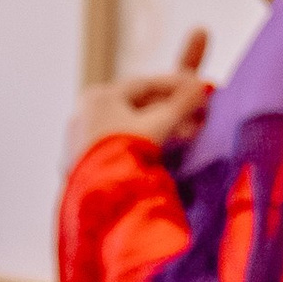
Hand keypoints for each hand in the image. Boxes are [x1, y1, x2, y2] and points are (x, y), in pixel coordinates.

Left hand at [65, 28, 210, 170]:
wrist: (102, 196)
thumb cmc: (128, 151)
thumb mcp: (161, 124)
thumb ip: (183, 104)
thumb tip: (202, 87)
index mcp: (98, 97)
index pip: (144, 85)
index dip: (176, 86)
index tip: (198, 89)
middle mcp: (84, 114)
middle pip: (136, 107)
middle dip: (171, 111)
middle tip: (197, 117)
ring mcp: (80, 141)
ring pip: (128, 128)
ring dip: (160, 129)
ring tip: (187, 136)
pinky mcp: (82, 164)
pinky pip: (117, 147)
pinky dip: (142, 145)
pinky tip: (163, 154)